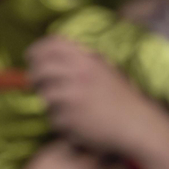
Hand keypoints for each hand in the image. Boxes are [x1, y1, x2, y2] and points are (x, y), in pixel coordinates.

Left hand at [26, 37, 168, 158]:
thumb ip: (80, 59)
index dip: (36, 50)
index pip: (49, 45)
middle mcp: (76, 75)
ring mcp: (71, 98)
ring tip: (68, 106)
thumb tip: (48, 56)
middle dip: (35, 77)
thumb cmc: (121, 96)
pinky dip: (61, 121)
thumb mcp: (104, 68)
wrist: (137, 123)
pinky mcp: (68, 119)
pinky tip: (78, 122)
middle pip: (39, 70)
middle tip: (37, 83)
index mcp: (86, 59)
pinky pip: (53, 118)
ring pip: (44, 97)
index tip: (31, 57)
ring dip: (51, 102)